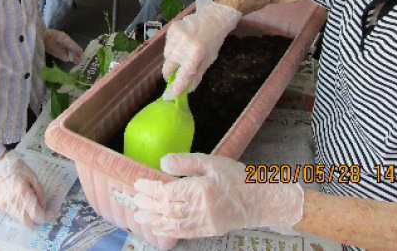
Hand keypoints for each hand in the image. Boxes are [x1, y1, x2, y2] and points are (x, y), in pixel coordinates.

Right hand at [0, 150, 46, 225]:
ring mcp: (3, 206)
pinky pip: (8, 211)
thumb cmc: (16, 168)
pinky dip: (12, 206)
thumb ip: (39, 191)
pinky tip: (10, 195)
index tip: (49, 214)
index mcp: (24, 195)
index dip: (45, 217)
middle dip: (34, 219)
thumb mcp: (32, 175)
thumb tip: (43, 206)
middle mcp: (13, 204)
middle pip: (27, 223)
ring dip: (22, 211)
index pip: (37, 215)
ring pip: (17, 217)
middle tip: (37, 211)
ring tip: (20, 196)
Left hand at [44, 29, 82, 62]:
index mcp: (64, 38)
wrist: (36, 33)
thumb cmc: (44, 39)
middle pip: (72, 46)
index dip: (78, 51)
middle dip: (76, 53)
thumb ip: (59, 53)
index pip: (73, 45)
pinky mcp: (56, 41)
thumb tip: (68, 58)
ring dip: (72, 53)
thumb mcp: (51, 47)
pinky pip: (65, 47)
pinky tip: (69, 57)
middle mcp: (64, 38)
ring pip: (69, 47)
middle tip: (81, 61)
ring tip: (76, 60)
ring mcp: (60, 39)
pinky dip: (68, 52)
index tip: (83, 56)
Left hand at [133, 153, 303, 238]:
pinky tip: (158, 227)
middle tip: (135, 200)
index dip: (150, 189)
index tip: (139, 184)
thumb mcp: (211, 162)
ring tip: (139, 215)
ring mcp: (204, 223)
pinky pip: (184, 233)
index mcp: (199, 190)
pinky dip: (169, 231)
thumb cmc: (237, 178)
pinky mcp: (209, 231)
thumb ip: (186, 163)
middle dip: (148, 204)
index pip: (167, 192)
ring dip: (154, 219)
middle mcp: (200, 209)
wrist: (260, 200)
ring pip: (172, 224)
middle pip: (166, 208)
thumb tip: (163, 162)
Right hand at [162, 0, 240, 98]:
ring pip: (166, 56)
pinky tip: (181, 44)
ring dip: (171, 60)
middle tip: (174, 75)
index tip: (172, 94)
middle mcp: (183, 46)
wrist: (213, 17)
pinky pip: (166, 45)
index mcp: (196, 54)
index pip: (183, 74)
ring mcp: (175, 36)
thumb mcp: (209, 59)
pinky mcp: (171, 29)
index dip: (176, 86)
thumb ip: (197, 74)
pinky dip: (171, 48)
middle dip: (170, 73)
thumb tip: (188, 89)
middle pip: (168, 67)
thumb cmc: (214, 40)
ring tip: (182, 54)